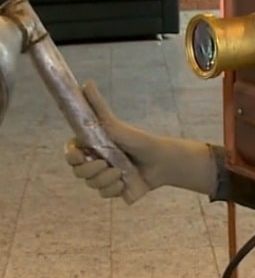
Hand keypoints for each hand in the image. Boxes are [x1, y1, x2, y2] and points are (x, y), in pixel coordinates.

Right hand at [64, 80, 215, 198]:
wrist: (162, 161)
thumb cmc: (138, 140)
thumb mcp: (115, 124)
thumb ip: (98, 106)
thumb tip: (86, 83)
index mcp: (91, 146)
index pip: (70, 154)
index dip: (72, 157)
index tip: (81, 154)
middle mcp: (94, 162)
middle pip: (78, 172)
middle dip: (92, 169)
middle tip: (108, 162)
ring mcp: (102, 177)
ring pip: (91, 184)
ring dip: (107, 178)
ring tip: (122, 172)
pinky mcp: (113, 190)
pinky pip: (104, 194)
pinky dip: (115, 189)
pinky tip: (126, 182)